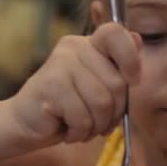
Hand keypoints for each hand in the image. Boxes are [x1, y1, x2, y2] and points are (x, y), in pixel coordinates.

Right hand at [10, 22, 141, 146]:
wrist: (28, 124)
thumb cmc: (69, 108)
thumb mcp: (100, 88)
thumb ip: (119, 68)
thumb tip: (138, 40)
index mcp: (90, 44)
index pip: (115, 33)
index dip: (130, 59)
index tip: (133, 81)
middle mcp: (74, 47)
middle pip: (117, 83)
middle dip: (114, 113)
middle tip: (98, 121)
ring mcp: (60, 64)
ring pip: (102, 103)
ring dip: (96, 126)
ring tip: (83, 127)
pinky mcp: (50, 86)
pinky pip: (83, 117)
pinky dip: (80, 132)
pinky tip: (68, 130)